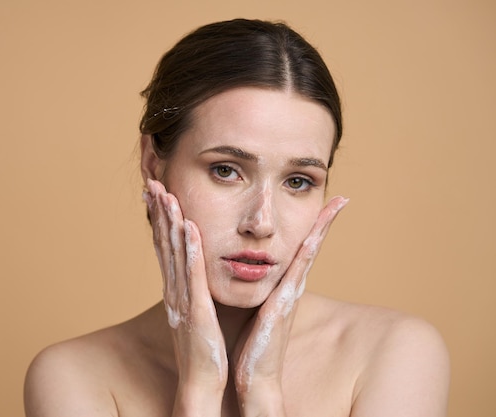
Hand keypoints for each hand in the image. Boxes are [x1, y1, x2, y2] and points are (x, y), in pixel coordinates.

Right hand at [144, 179, 227, 393]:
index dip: (159, 220)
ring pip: (174, 253)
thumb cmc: (203, 350)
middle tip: (153, 182)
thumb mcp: (195, 314)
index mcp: (176, 290)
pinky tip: (188, 226)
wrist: (202, 382)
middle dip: (158, 212)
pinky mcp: (196, 310)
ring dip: (169, 222)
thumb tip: (194, 274)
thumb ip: (193, 292)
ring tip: (166, 194)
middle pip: (163, 244)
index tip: (157, 194)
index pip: (165, 248)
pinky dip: (188, 249)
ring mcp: (183, 299)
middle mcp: (174, 290)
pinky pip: (192, 274)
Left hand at [232, 196, 348, 405]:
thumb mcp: (258, 310)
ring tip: (337, 199)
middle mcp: (292, 289)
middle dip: (326, 221)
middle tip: (343, 195)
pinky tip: (313, 232)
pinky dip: (307, 251)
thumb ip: (260, 291)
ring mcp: (292, 296)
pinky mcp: (284, 306)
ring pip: (309, 253)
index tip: (330, 204)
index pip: (301, 251)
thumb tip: (255, 276)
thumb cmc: (253, 345)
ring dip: (322, 226)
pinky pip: (297, 273)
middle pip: (312, 247)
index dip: (315, 228)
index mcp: (284, 288)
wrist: (255, 377)